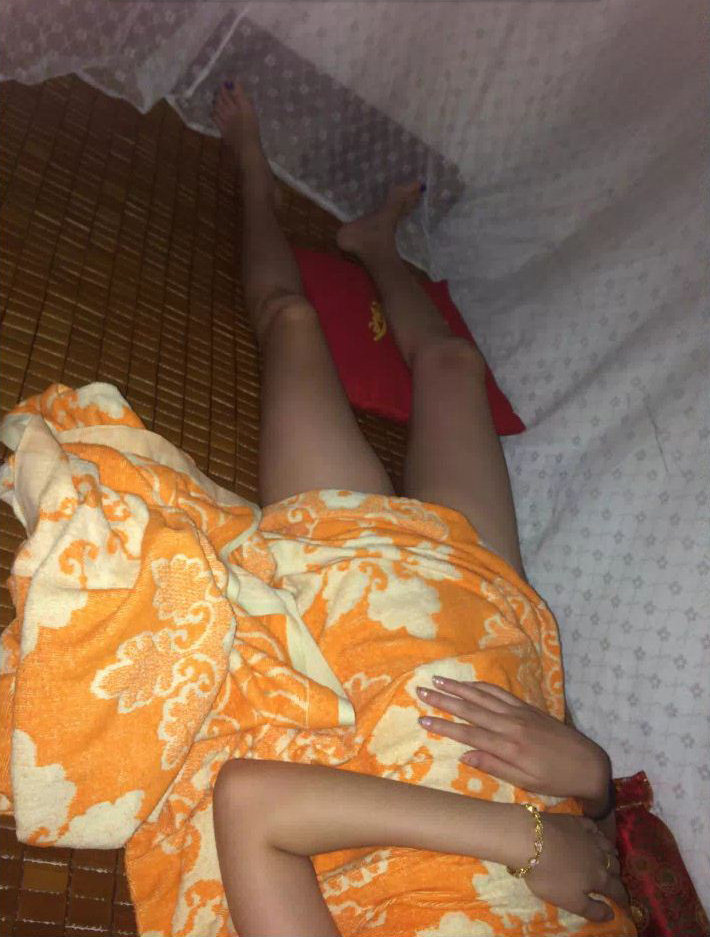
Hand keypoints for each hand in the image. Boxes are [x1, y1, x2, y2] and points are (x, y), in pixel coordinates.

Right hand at [416, 678, 609, 804]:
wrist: (588, 764)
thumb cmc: (556, 780)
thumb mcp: (526, 782)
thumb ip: (494, 767)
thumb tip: (464, 755)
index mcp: (509, 748)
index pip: (469, 734)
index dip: (444, 726)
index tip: (422, 719)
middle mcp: (511, 726)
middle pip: (471, 709)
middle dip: (444, 699)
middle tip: (421, 690)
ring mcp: (519, 713)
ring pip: (483, 696)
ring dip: (459, 687)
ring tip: (438, 680)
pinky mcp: (527, 707)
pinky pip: (500, 693)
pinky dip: (481, 686)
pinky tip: (468, 684)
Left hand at [523, 812, 628, 922]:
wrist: (530, 840)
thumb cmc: (550, 876)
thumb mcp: (571, 902)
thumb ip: (593, 910)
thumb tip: (612, 914)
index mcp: (599, 877)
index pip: (617, 890)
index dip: (623, 899)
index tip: (625, 904)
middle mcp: (598, 855)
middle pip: (614, 866)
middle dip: (616, 875)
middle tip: (613, 880)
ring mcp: (587, 836)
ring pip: (607, 845)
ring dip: (611, 854)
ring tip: (610, 858)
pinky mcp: (575, 821)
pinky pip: (593, 827)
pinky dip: (597, 832)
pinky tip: (594, 834)